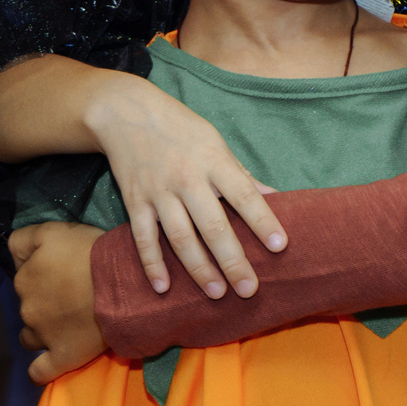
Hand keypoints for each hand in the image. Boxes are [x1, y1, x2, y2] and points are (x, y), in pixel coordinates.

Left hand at [8, 222, 109, 384]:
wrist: (124, 283)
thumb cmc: (93, 253)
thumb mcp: (54, 231)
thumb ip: (23, 240)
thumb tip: (14, 259)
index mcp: (25, 277)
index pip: (21, 273)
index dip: (39, 271)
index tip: (60, 270)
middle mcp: (28, 307)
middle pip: (28, 304)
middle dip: (44, 301)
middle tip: (73, 294)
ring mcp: (43, 335)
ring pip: (30, 336)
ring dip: (42, 331)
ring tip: (68, 324)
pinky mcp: (62, 357)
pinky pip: (40, 372)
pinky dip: (39, 371)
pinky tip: (46, 364)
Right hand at [86, 78, 284, 298]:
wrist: (126, 112)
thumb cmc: (181, 129)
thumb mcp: (216, 143)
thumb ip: (242, 175)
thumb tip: (275, 198)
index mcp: (214, 162)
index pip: (245, 195)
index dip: (263, 221)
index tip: (281, 247)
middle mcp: (187, 179)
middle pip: (213, 226)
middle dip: (233, 260)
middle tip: (249, 289)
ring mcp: (158, 192)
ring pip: (181, 238)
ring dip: (199, 269)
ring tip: (217, 293)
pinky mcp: (134, 201)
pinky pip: (144, 238)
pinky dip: (152, 263)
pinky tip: (164, 287)